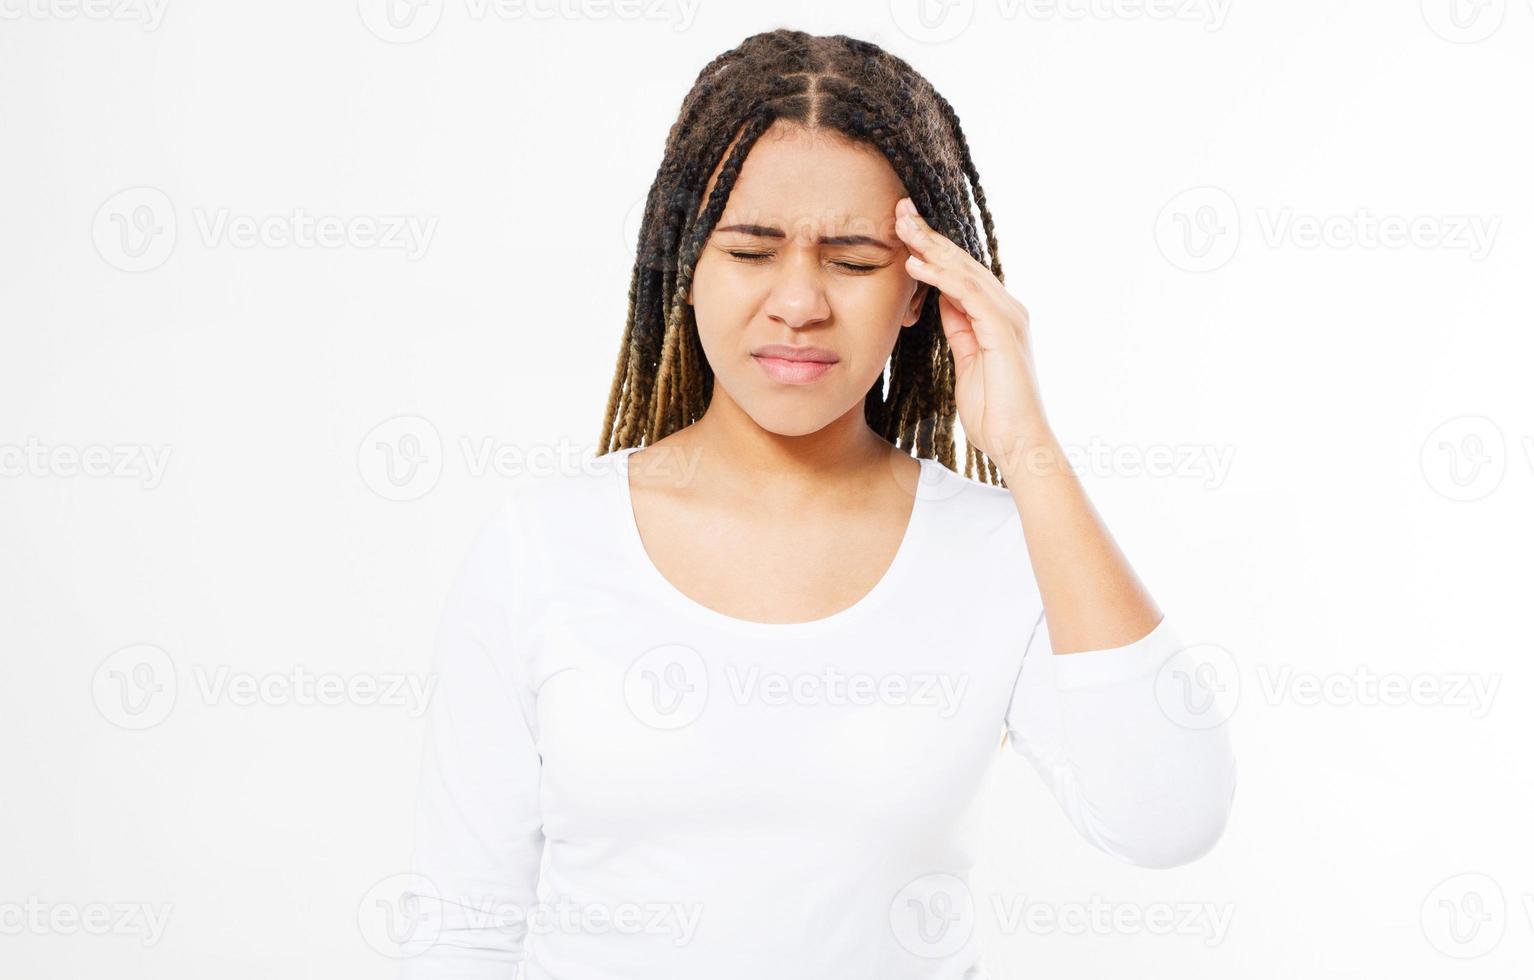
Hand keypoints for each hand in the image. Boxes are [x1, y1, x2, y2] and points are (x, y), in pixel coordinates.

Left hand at [894, 196, 1051, 471]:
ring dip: (930, 247)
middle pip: (962, 262)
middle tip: (900, 210)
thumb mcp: (967, 362)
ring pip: (964, 270)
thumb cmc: (993, 413)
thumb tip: (943, 302)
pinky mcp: (1002, 330)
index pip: (961, 273)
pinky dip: (940, 277)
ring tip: (901, 226)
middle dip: (929, 236)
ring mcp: (1007, 318)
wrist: (1017, 442)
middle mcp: (1006, 309)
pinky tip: (916, 264)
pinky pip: (967, 294)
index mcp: (997, 316)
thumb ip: (960, 330)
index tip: (904, 230)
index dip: (933, 249)